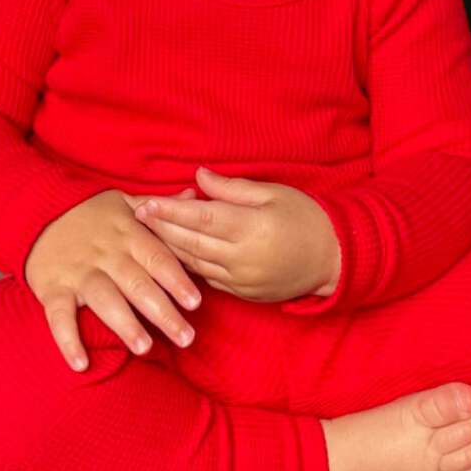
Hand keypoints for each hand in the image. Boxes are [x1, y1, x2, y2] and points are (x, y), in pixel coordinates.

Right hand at [23, 187, 201, 370]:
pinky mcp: (52, 288)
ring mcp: (78, 271)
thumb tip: (195, 195)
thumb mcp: (126, 202)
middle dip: (163, 312)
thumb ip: (161, 207)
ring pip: (105, 299)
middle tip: (186, 338)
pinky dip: (68, 340)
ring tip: (145, 348)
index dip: (177, 280)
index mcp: (128, 233)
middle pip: (138, 284)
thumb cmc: (90, 212)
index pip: (158, 257)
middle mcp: (106, 254)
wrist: (35, 210)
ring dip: (125, 324)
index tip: (196, 303)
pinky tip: (82, 364)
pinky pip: (59, 317)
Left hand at [133, 168, 340, 303]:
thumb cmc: (306, 218)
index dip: (169, 210)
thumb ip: (232, 188)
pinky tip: (174, 254)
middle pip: (189, 243)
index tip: (144, 203)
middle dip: (160, 229)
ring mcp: (241, 280)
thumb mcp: (274, 193)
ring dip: (168, 249)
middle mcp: (242, 257)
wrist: (334, 259)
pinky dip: (189, 265)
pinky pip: (207, 279)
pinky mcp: (243, 294)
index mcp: (251, 227)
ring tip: (148, 234)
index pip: (199, 218)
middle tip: (136, 217)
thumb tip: (198, 176)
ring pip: (194, 264)